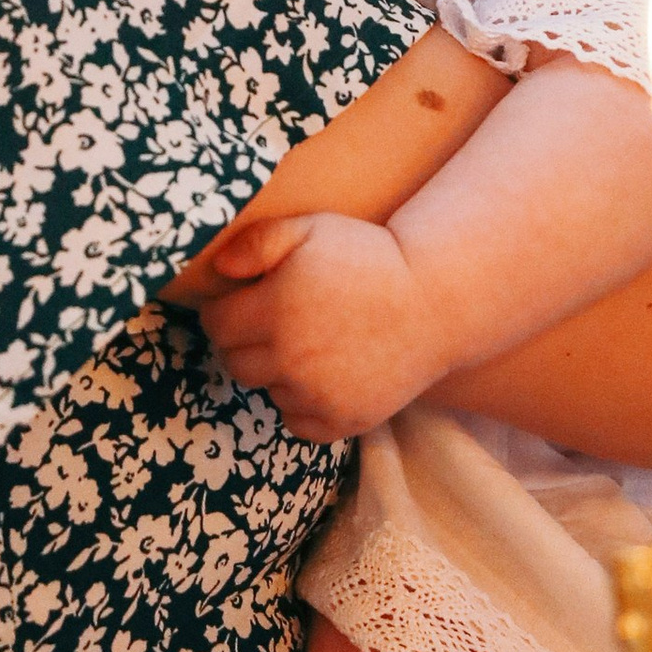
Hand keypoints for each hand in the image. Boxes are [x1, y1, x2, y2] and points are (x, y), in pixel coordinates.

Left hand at [188, 209, 449, 442]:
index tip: (246, 301)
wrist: (434, 300)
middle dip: (244, 342)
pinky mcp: (343, 420)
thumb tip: (218, 267)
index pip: (216, 324)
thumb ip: (257, 242)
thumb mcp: (312, 229)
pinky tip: (322, 375)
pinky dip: (302, 404)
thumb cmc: (369, 256)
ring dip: (276, 372)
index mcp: (275, 310)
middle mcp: (291, 359)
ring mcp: (317, 395)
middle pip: (235, 363)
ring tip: (308, 344)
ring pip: (267, 391)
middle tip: (274, 324)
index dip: (226, 310)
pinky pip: (297, 422)